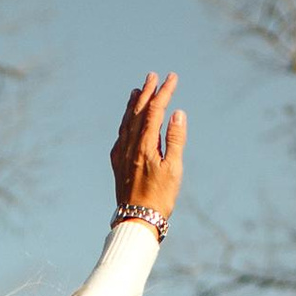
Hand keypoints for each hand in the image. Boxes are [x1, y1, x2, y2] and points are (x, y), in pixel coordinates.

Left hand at [108, 70, 184, 226]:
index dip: (163, 92)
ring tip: (136, 91)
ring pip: (126, 122)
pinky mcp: (118, 164)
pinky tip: (127, 122)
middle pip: (138, 112)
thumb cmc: (160, 197)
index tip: (171, 78)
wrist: (137, 219)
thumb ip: (175, 139)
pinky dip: (125, 123)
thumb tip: (177, 113)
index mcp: (145, 144)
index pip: (155, 110)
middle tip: (152, 76)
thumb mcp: (174, 169)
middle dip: (146, 92)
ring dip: (133, 105)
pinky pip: (120, 136)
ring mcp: (122, 154)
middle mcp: (130, 145)